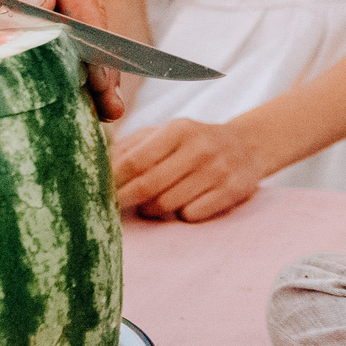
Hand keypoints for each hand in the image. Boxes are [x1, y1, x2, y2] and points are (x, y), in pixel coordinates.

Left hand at [0, 0, 122, 119]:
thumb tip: (44, 3)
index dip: (92, 36)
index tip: (101, 77)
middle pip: (79, 8)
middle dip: (96, 58)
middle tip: (110, 108)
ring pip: (63, 19)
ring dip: (77, 61)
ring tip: (98, 107)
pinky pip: (36, 20)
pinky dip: (50, 51)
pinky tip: (62, 82)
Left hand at [113, 119, 272, 221]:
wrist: (248, 146)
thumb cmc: (194, 142)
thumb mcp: (165, 133)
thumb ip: (131, 146)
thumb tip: (97, 167)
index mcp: (179, 129)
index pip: (134, 161)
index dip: (113, 181)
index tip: (98, 192)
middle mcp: (200, 148)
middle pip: (149, 186)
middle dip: (125, 201)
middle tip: (113, 208)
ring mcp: (218, 171)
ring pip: (168, 205)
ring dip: (152, 210)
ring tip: (151, 204)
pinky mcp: (232, 192)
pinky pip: (191, 215)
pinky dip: (181, 215)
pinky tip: (183, 204)